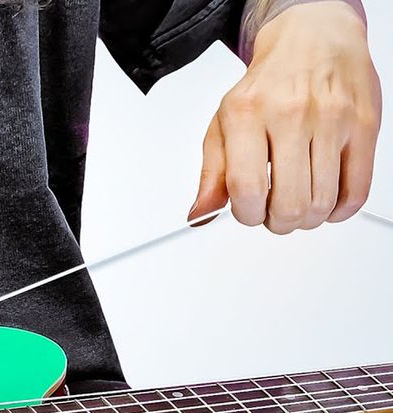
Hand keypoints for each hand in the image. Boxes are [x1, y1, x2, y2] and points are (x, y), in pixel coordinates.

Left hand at [190, 1, 380, 233]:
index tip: (248, 212)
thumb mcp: (224, 124)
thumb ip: (211, 174)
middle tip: (273, 214)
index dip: (247, 214)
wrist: (312, 41)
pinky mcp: (364, 127)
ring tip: (297, 204)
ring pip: (322, 202)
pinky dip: (339, 210)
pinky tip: (327, 203)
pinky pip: (357, 190)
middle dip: (277, 222)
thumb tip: (199, 215)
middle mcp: (291, 114)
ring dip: (307, 218)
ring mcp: (332, 120)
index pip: (246, 188)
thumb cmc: (266, 87)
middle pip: (288, 203)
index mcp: (247, 114)